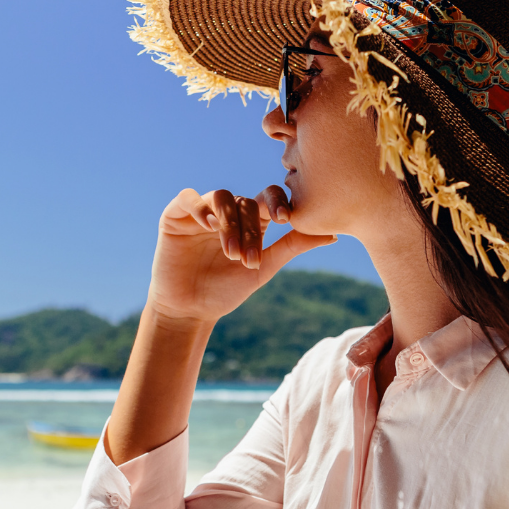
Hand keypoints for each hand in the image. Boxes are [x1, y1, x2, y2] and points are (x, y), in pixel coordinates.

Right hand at [147, 186, 334, 324]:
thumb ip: (293, 246)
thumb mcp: (263, 268)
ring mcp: (201, 212)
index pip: (268, 198)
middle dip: (250, 232)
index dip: (278, 202)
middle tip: (250, 260)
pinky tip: (209, 227)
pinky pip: (188, 198)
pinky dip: (200, 208)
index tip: (286, 219)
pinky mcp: (175, 216)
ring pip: (221, 198)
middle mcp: (227, 212)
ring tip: (232, 254)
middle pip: (246, 202)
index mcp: (250, 221)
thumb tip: (333, 233)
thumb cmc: (226, 291)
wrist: (190, 310)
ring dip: (229, 225)